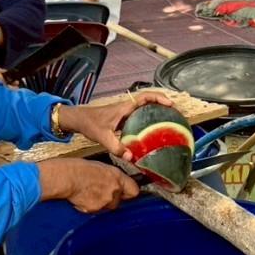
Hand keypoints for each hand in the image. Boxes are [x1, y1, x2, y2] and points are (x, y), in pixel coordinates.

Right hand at [38, 158, 139, 212]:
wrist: (65, 178)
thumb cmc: (78, 168)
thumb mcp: (100, 167)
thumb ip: (111, 177)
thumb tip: (115, 183)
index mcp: (117, 176)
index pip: (134, 191)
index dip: (128, 193)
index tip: (125, 193)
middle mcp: (114, 190)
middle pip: (119, 201)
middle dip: (111, 199)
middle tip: (98, 192)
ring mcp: (105, 201)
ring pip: (107, 207)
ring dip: (100, 203)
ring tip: (88, 194)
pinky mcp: (95, 209)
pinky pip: (95, 211)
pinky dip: (90, 207)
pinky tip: (82, 198)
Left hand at [57, 91, 173, 160]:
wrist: (78, 119)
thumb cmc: (89, 124)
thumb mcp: (103, 137)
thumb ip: (116, 148)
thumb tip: (131, 158)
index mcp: (124, 107)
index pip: (145, 97)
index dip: (158, 98)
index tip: (170, 104)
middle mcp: (127, 107)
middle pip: (148, 100)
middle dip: (162, 103)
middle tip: (175, 113)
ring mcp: (125, 112)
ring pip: (144, 107)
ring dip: (156, 110)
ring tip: (168, 119)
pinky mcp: (123, 118)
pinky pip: (139, 115)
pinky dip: (148, 118)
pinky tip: (152, 130)